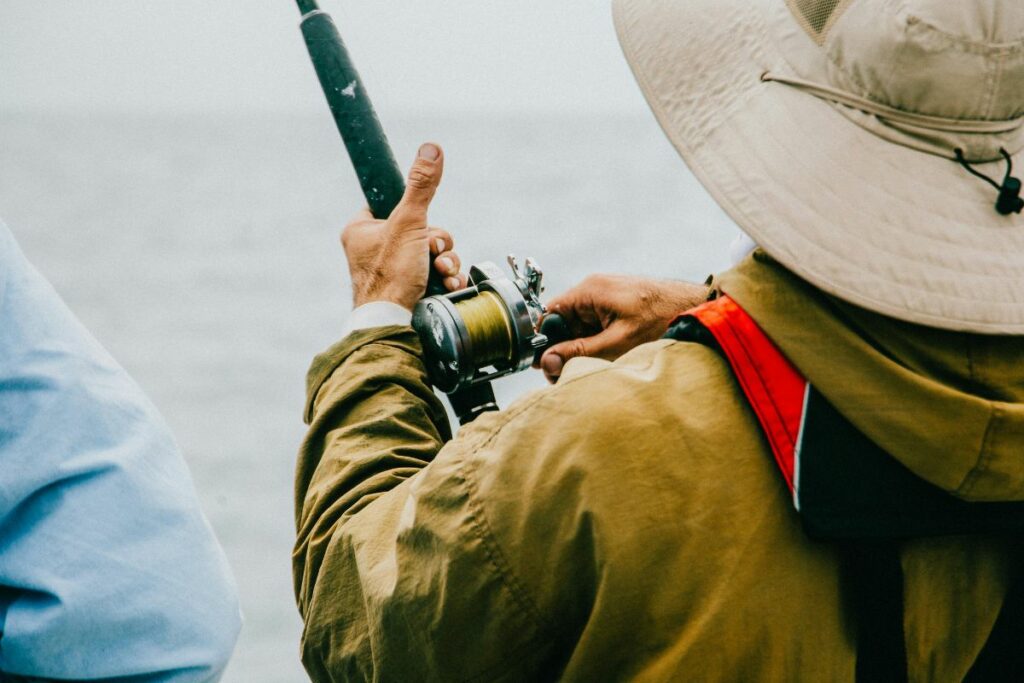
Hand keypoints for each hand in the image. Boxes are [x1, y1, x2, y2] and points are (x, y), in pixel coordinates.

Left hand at [341, 143, 467, 310]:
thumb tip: (431, 149)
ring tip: (442, 272)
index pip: (393, 204)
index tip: (420, 223)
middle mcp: (374, 249)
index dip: (415, 213)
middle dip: (438, 243)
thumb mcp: (409, 222)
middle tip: (433, 252)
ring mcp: (393, 270)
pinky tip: (448, 284)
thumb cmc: (391, 277)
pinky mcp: (410, 287)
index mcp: (361, 230)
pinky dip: (446, 277)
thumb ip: (421, 187)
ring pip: (433, 252)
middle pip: (422, 229)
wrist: (395, 324)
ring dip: (446, 261)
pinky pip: (435, 272)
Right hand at [537, 274, 709, 381]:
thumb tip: (547, 361)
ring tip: (597, 366)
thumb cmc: (664, 319)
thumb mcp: (617, 343)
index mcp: (589, 291)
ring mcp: (606, 296)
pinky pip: (596, 325)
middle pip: (563, 323)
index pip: (549, 314)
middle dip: (564, 349)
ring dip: (582, 348)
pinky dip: (597, 342)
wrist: (700, 309)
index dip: (545, 341)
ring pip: (580, 327)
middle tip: (569, 375)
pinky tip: (609, 356)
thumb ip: (580, 353)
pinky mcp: (618, 305)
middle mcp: (594, 289)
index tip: (547, 366)